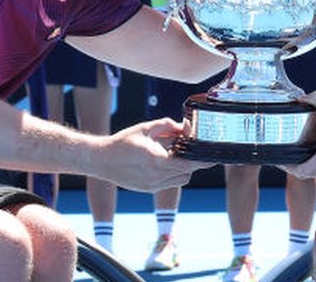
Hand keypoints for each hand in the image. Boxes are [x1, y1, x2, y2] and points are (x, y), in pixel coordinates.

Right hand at [95, 118, 212, 191]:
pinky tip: (166, 162)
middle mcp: (156, 176)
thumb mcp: (146, 128)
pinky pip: (170, 183)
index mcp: (156, 160)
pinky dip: (174, 174)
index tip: (214, 156)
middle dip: (194, 162)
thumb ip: (168, 125)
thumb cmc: (122, 142)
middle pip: (188, 172)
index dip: (203, 161)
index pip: (188, 164)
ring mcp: (152, 185)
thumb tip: (184, 127)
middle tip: (197, 150)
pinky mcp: (149, 189)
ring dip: (184, 169)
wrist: (101, 160)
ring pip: (181, 180)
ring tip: (177, 155)